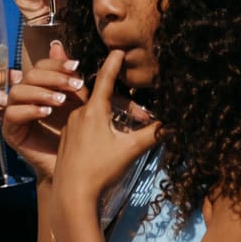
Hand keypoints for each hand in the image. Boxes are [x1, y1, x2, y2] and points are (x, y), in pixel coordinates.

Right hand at [2, 41, 84, 178]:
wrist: (71, 170)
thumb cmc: (76, 138)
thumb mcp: (77, 103)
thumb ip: (70, 78)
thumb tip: (58, 46)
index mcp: (39, 89)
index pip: (40, 67)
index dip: (56, 64)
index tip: (77, 67)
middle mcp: (24, 99)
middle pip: (29, 76)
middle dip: (52, 78)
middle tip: (73, 86)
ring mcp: (15, 114)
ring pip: (18, 92)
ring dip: (40, 93)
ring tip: (60, 101)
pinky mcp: (10, 130)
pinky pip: (12, 114)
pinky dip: (29, 110)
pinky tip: (46, 113)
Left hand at [54, 50, 159, 206]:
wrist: (71, 192)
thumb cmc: (101, 169)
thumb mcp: (130, 150)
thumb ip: (153, 134)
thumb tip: (173, 124)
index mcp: (93, 111)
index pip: (104, 80)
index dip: (113, 64)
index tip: (117, 49)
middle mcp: (79, 114)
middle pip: (102, 99)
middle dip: (119, 100)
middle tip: (138, 111)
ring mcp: (71, 127)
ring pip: (93, 113)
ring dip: (108, 115)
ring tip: (123, 125)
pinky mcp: (67, 139)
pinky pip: (84, 125)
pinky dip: (97, 125)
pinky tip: (105, 139)